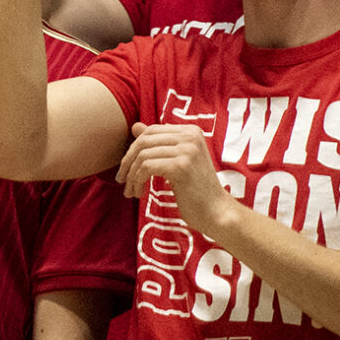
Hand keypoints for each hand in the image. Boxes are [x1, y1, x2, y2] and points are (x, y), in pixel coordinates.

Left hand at [118, 122, 235, 236]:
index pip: (151, 131)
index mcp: (191, 131)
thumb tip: (135, 126)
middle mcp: (190, 136)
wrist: (217, 213)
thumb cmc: (196, 190)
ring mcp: (187, 150)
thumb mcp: (178, 161)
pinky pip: (146, 168)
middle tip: (121, 179)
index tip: (127, 167)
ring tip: (131, 191)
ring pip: (143, 156)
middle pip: (144, 141)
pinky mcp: (181, 166)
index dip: (134, 149)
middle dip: (127, 161)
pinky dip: (137, 181)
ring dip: (131, 175)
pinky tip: (139, 193)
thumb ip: (159, 143)